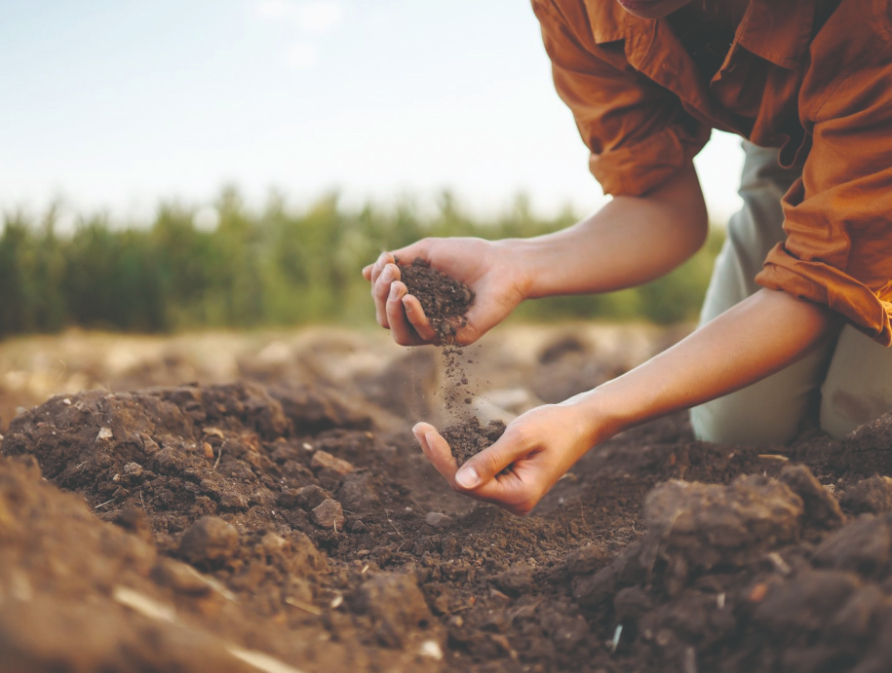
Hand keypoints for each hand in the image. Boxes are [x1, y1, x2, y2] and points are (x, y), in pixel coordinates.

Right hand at [361, 237, 528, 345]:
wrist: (504, 264)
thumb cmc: (469, 255)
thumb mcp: (426, 252)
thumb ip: (398, 262)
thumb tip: (365, 273)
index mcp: (416, 299)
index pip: (384, 302)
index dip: (378, 284)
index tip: (387, 261)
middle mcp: (425, 317)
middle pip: (386, 320)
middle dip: (381, 297)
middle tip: (392, 275)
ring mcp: (439, 329)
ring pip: (400, 335)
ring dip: (391, 311)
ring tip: (398, 287)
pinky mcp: (455, 337)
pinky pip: (425, 335)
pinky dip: (413, 317)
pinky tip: (410, 298)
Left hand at [412, 402, 597, 515]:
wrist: (582, 423)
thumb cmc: (555, 426)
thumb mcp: (520, 437)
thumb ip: (490, 460)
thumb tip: (459, 482)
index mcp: (518, 496)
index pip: (466, 484)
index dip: (441, 459)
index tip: (423, 432)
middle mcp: (513, 502)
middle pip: (464, 484)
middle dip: (440, 457)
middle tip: (419, 429)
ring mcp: (512, 495)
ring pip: (469, 479)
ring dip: (448, 456)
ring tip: (425, 431)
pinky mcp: (510, 483)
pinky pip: (479, 473)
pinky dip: (463, 455)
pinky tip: (446, 440)